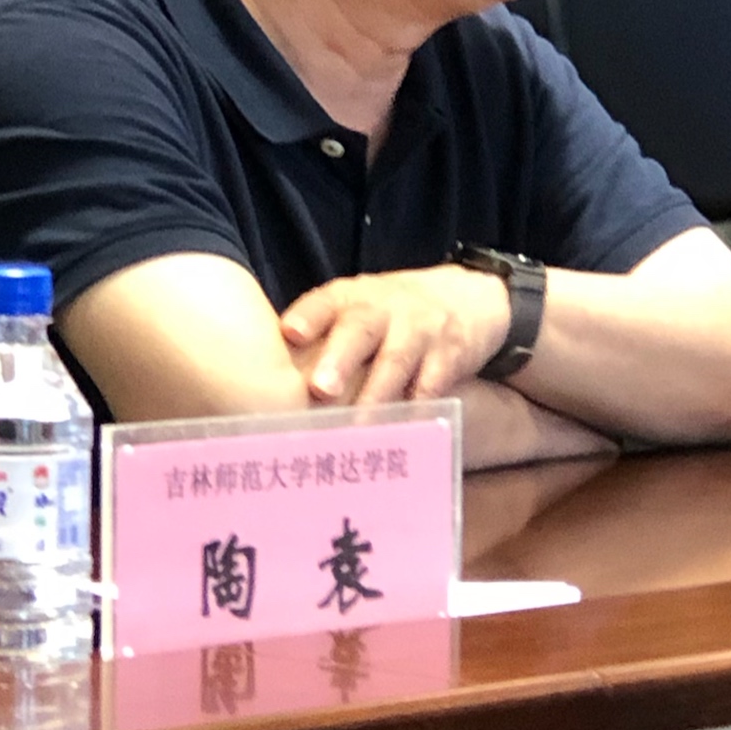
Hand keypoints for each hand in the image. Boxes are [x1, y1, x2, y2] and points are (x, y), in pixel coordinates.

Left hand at [280, 263, 512, 404]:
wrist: (467, 297)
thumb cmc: (391, 314)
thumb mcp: (357, 309)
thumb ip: (320, 337)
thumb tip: (263, 384)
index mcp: (351, 298)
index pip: (326, 302)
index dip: (308, 316)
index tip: (288, 333)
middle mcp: (383, 309)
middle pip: (360, 329)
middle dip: (340, 358)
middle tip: (320, 389)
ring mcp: (418, 330)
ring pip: (396, 361)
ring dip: (376, 394)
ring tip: (358, 426)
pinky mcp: (449, 354)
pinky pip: (434, 383)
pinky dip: (420, 407)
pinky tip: (406, 433)